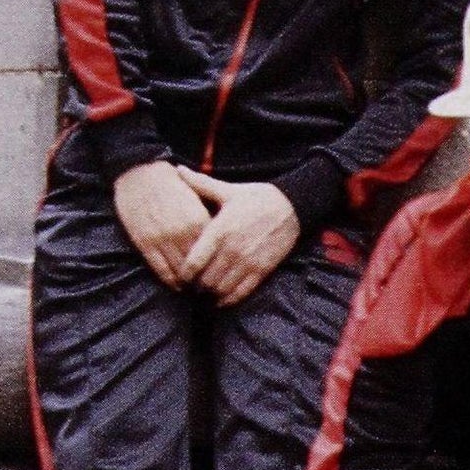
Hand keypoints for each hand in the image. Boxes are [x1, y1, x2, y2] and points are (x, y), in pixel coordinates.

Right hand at [112, 160, 212, 288]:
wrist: (140, 174)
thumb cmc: (172, 184)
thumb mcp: (197, 200)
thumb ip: (209, 220)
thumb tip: (223, 241)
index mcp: (198, 219)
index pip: (215, 251)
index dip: (220, 264)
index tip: (225, 273)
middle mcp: (182, 232)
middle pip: (200, 265)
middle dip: (207, 278)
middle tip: (212, 288)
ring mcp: (162, 239)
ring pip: (181, 271)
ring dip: (189, 284)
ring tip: (196, 291)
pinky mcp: (145, 244)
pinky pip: (161, 270)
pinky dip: (170, 282)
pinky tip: (177, 286)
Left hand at [175, 169, 300, 305]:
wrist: (292, 207)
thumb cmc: (257, 198)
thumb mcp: (228, 190)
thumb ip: (200, 184)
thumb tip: (177, 169)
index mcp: (219, 230)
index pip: (193, 262)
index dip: (183, 274)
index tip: (180, 276)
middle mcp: (232, 249)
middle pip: (205, 280)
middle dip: (196, 286)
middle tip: (190, 287)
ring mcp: (248, 261)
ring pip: (222, 288)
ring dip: (211, 294)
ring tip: (205, 293)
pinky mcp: (262, 270)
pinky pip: (241, 292)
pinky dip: (229, 300)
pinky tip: (222, 300)